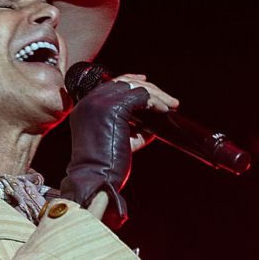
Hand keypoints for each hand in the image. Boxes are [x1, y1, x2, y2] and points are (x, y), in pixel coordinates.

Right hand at [60, 76, 177, 228]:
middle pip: (125, 82)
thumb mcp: (119, 139)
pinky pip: (141, 97)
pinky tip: (165, 110)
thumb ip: (133, 127)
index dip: (132, 81)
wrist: (96, 177)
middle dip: (150, 89)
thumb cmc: (107, 165)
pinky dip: (156, 102)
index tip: (149, 84)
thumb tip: (154, 120)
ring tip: (172, 105)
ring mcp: (100, 102)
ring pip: (135, 87)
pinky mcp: (113, 108)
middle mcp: (90, 101)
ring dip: (157, 95)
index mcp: (86, 107)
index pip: (112, 84)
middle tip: (169, 101)